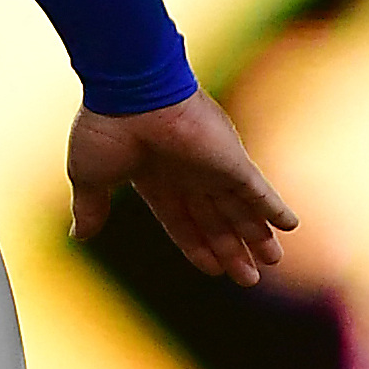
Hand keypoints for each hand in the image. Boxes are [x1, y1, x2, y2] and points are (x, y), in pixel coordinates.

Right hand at [68, 91, 294, 283]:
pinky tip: (289, 226)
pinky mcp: (233, 160)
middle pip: (217, 222)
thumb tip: (78, 235)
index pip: (181, 222)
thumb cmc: (106, 128)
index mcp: (155, 179)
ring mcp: (213, 167)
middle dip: (232, 250)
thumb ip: (92, 207)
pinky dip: (274, 209)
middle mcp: (188, 175)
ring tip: (272, 261)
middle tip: (250, 278)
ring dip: (257, 237)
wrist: (130, 91)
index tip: (213, 269)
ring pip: (241, 211)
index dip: (198, 246)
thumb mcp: (92, 177)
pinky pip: (260, 190)